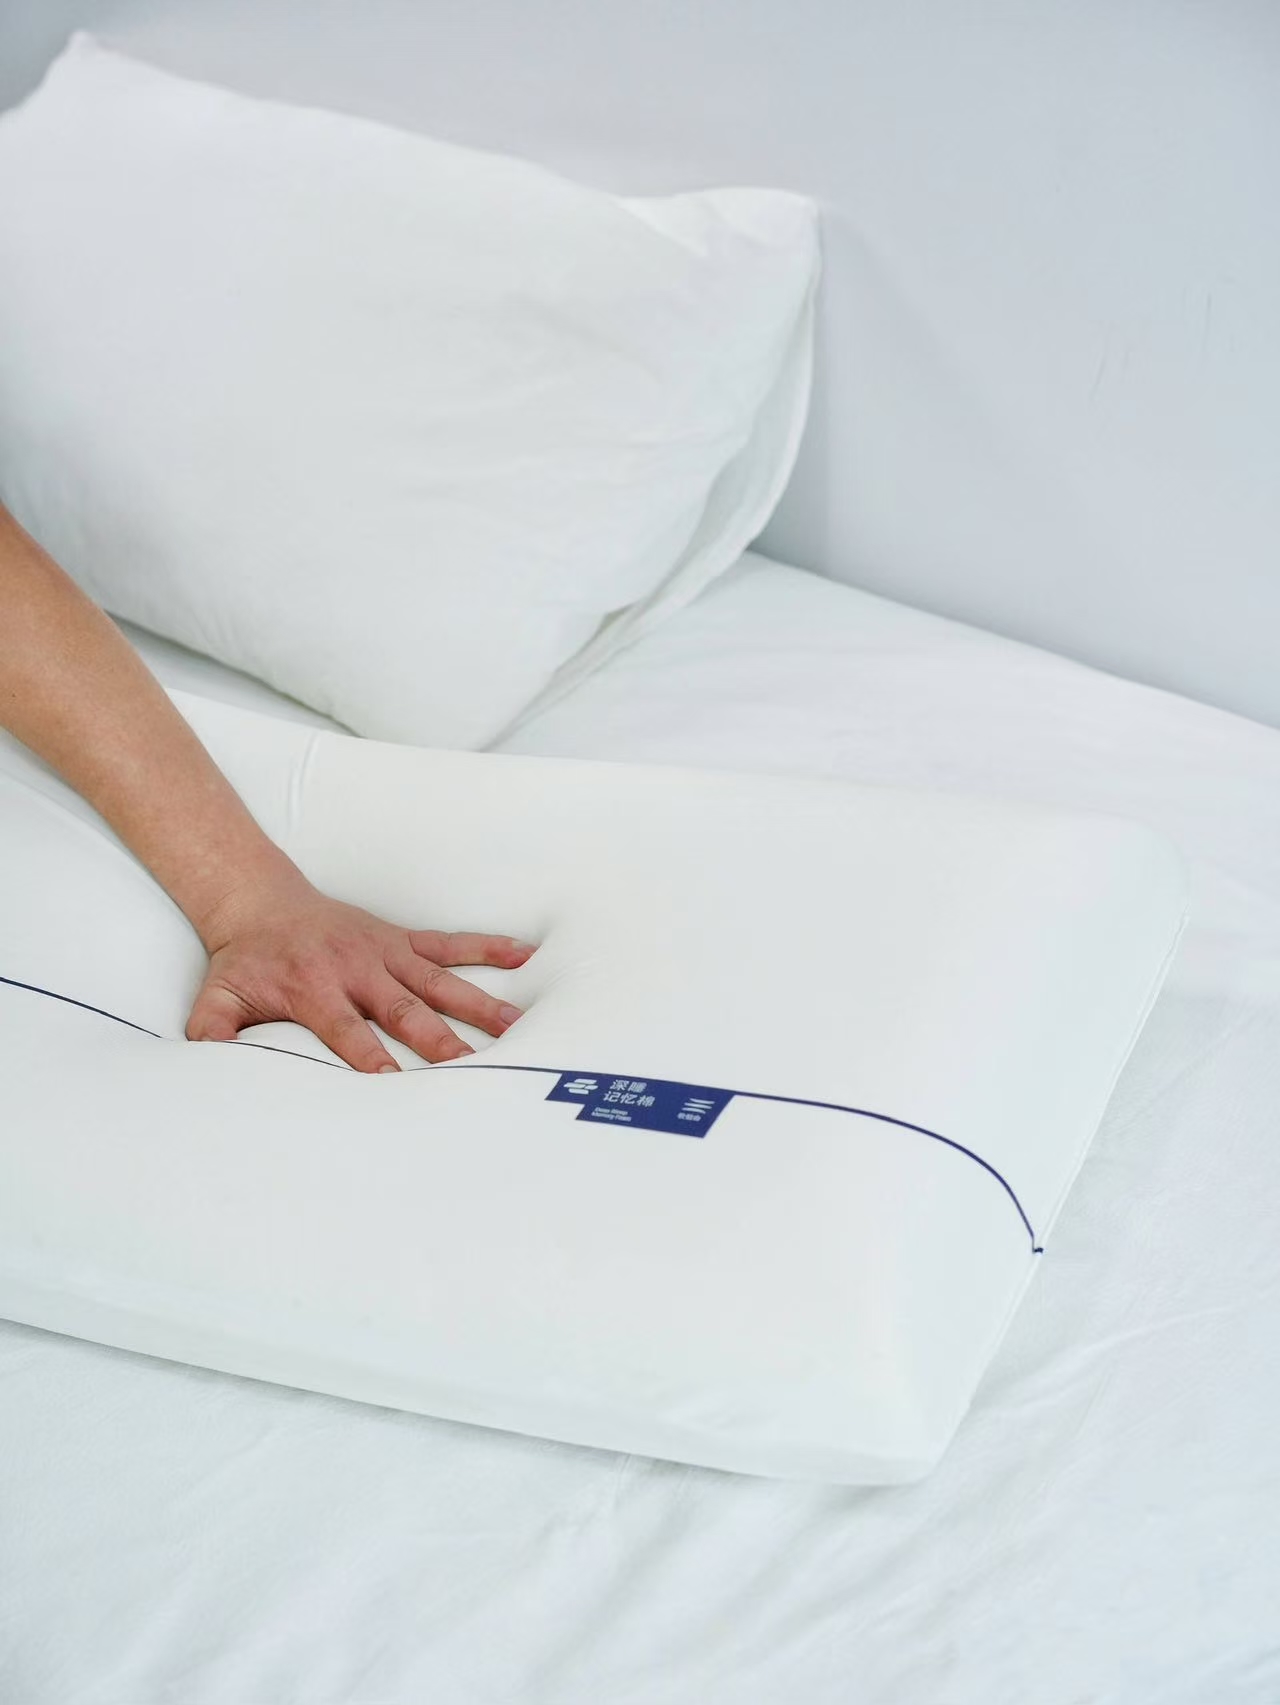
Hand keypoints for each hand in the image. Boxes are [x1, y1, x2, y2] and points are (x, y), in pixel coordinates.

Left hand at [185, 865, 535, 1071]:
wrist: (260, 901)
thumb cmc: (246, 960)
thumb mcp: (217, 997)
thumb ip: (215, 1031)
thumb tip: (210, 1064)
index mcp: (315, 988)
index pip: (347, 1029)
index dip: (371, 1055)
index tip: (396, 1082)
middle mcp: (357, 969)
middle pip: (404, 1009)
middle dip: (438, 1038)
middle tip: (471, 1066)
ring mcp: (384, 952)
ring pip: (438, 980)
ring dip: (476, 1002)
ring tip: (512, 1026)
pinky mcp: (401, 938)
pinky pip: (449, 942)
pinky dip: (486, 947)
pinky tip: (523, 954)